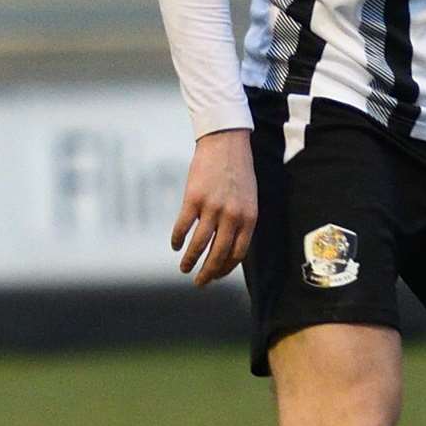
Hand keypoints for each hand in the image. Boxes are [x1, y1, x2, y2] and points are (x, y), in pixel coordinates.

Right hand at [172, 129, 257, 283]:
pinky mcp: (194, 199)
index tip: (215, 275)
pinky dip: (178, 240)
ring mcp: (212, 207)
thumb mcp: (249, 199)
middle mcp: (232, 216)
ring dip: (190, 261)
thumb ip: (242, 222)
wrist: (226, 142)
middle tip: (199, 282)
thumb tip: (228, 249)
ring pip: (199, 245)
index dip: (225, 269)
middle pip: (218, 254)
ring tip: (184, 268)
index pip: (237, 254)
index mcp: (249, 218)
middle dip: (208, 273)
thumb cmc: (239, 172)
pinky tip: (175, 246)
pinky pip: (183, 227)